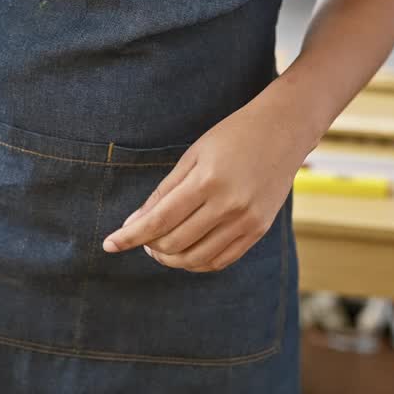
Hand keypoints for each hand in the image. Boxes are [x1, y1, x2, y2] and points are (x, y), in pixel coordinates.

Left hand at [101, 85, 317, 271]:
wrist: (284, 130)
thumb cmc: (232, 136)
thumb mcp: (193, 156)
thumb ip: (164, 193)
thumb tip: (134, 225)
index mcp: (207, 180)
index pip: (158, 220)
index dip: (130, 236)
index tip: (109, 244)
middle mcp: (229, 205)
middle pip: (175, 243)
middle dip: (149, 246)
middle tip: (141, 238)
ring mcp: (247, 221)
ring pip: (196, 259)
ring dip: (170, 259)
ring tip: (159, 247)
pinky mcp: (259, 230)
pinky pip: (220, 261)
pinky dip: (196, 262)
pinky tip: (185, 251)